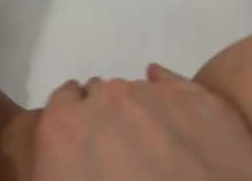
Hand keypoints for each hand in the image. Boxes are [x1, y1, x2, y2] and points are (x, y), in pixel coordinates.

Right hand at [30, 65, 251, 180]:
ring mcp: (154, 94)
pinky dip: (170, 99)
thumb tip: (67, 161)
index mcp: (65, 124)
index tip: (84, 140)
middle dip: (107, 116)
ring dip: (140, 112)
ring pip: (138, 91)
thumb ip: (54, 165)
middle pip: (101, 94)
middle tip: (121, 151)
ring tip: (155, 148)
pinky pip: (173, 85)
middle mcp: (108, 99)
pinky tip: (175, 120)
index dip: (73, 122)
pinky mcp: (197, 99)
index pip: (62, 101)